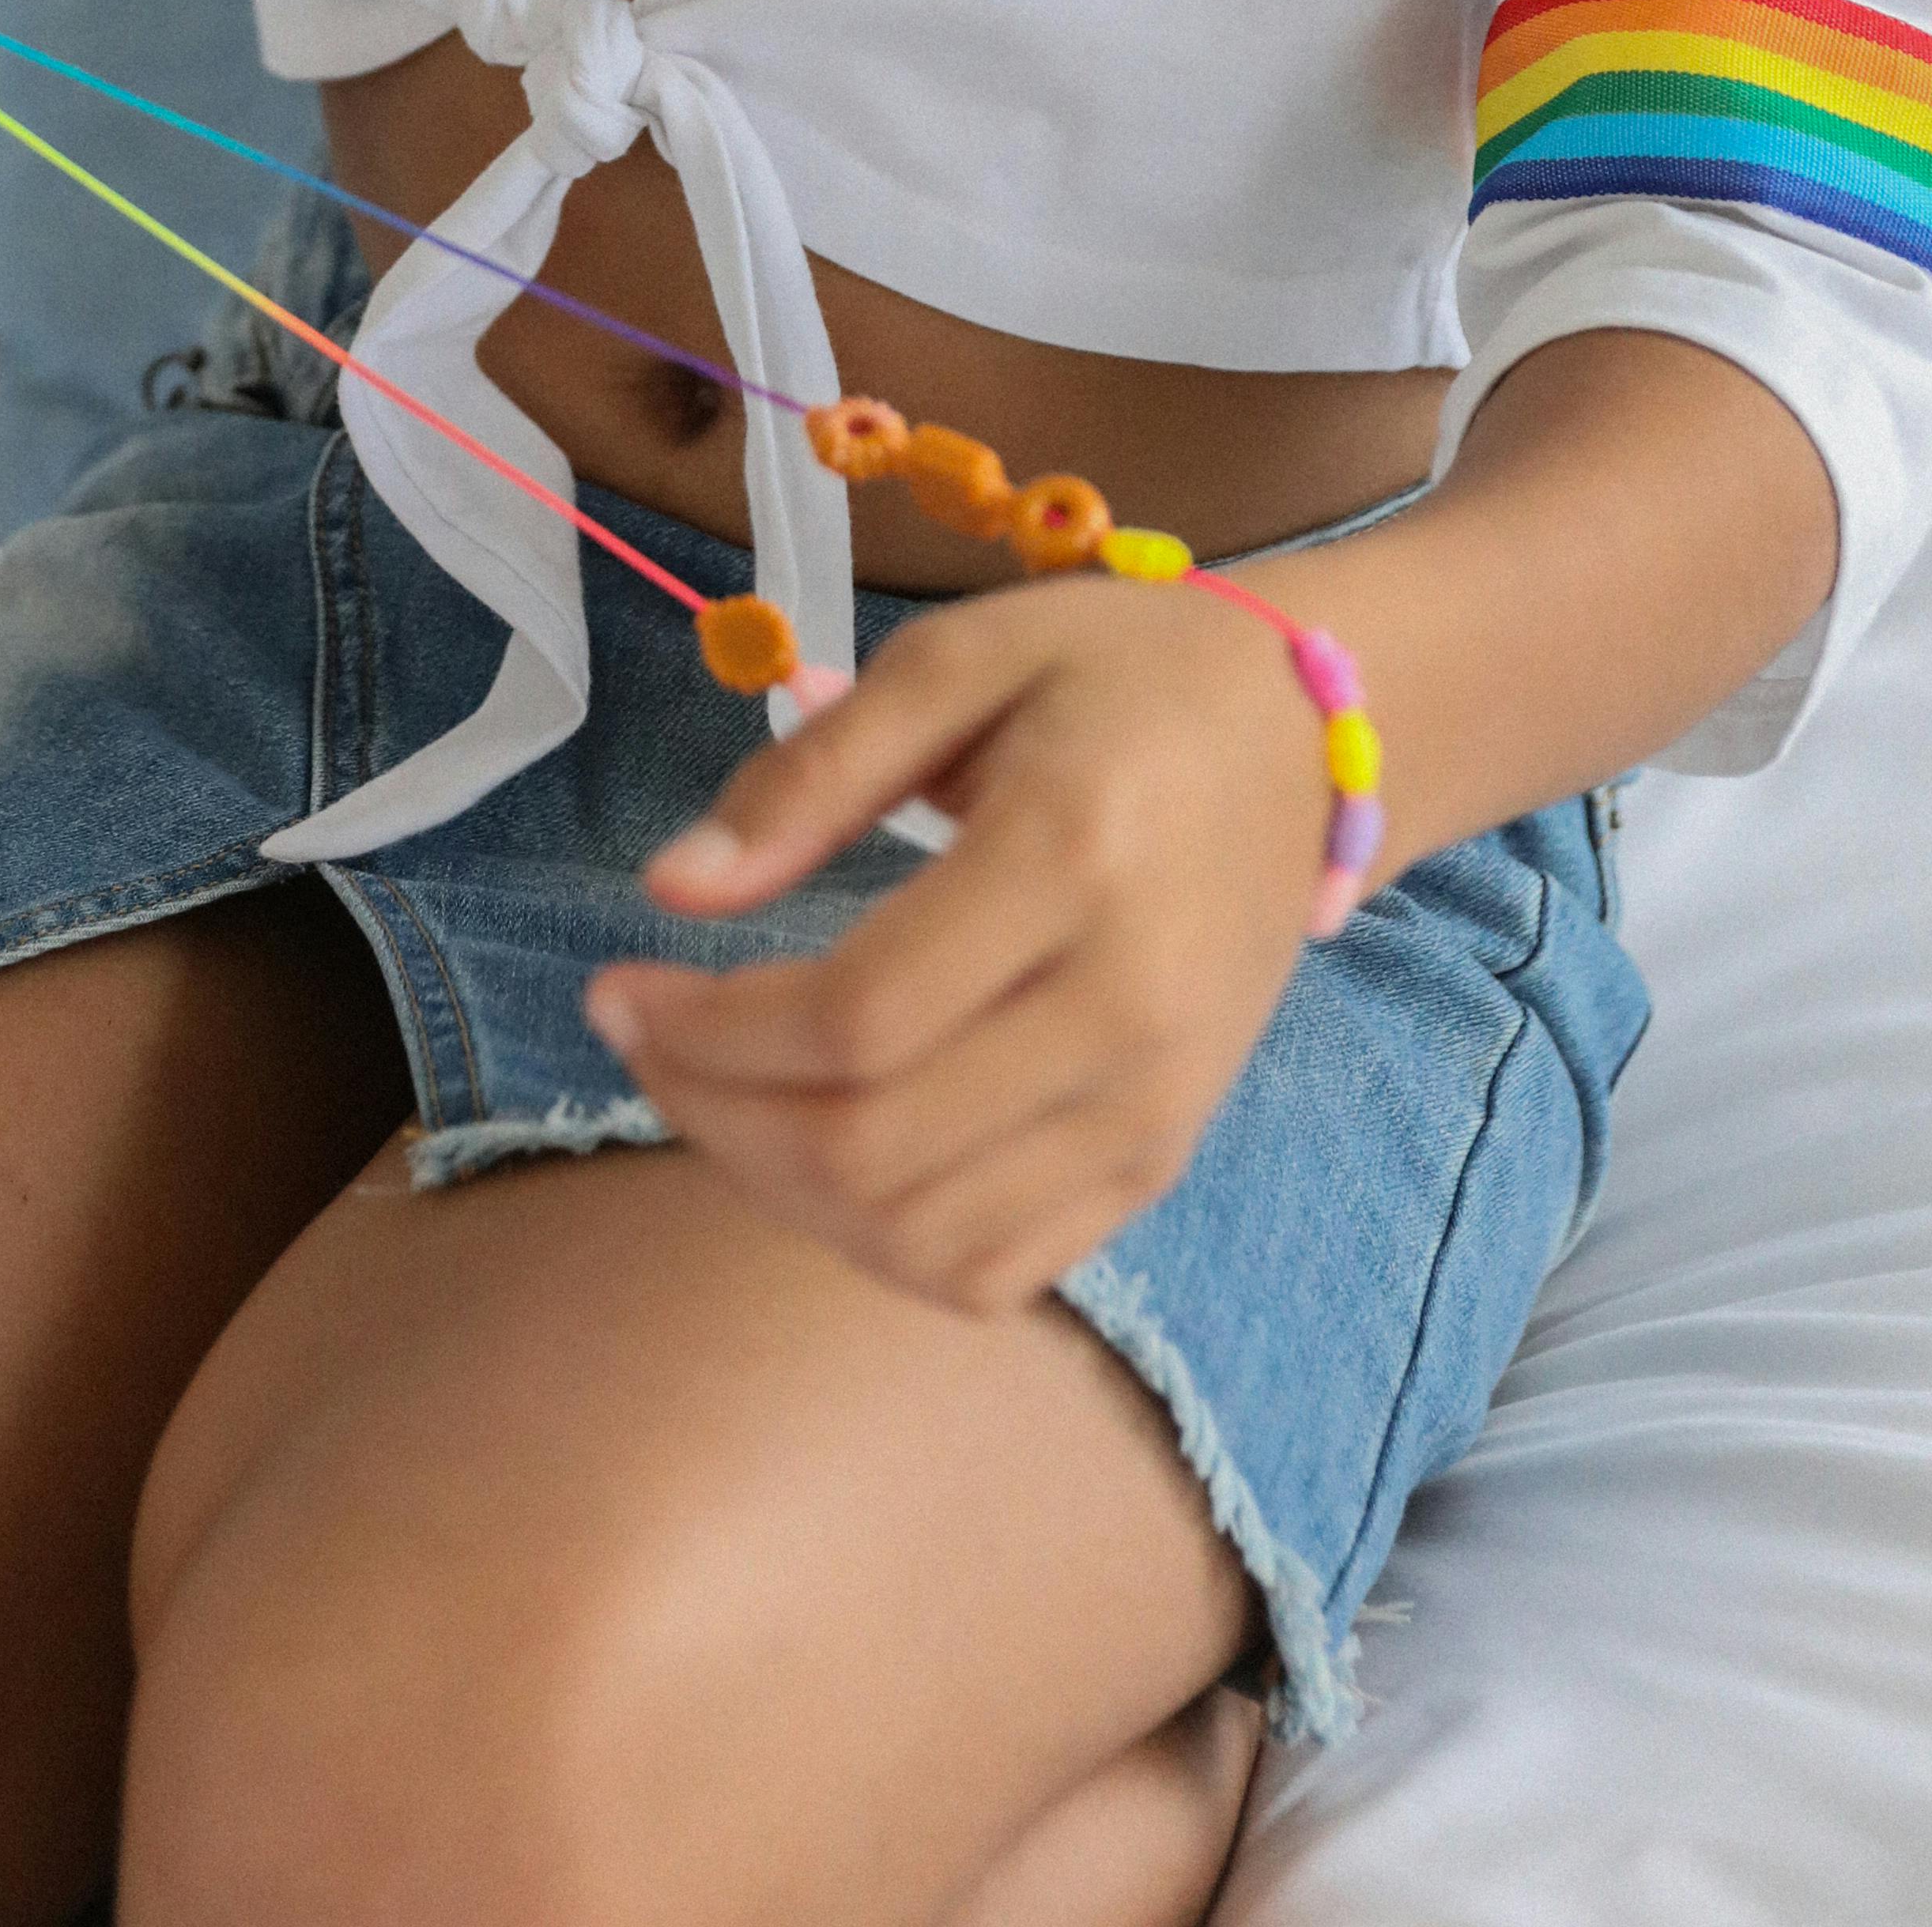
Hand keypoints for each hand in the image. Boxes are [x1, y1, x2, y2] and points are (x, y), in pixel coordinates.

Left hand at [583, 577, 1332, 1318]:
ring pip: (922, 1238)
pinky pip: (996, 1271)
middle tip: (640, 1033)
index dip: (706, 1029)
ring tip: (714, 1089)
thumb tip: (673, 889)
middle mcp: (1124, 1015)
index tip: (618, 981)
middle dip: (712, 1108)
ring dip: (777, 1187)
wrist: (1313, 741)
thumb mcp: (959, 659)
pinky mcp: (1158, 1162)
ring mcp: (1152, 1111)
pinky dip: (878, 1241)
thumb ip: (813, 773)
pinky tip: (817, 1150)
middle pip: (872, 1147)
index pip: (854, 1019)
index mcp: (1071, 865)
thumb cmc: (1122, 672)